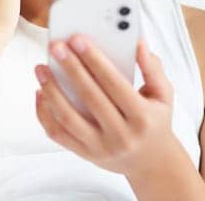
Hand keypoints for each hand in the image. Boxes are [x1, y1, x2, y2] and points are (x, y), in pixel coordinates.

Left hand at [33, 35, 186, 177]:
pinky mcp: (86, 154)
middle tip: (56, 47)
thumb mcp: (163, 94)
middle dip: (70, 68)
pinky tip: (40, 93)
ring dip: (51, 90)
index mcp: (142, 117)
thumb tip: (137, 42)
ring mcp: (101, 147)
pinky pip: (58, 134)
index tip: (77, 39)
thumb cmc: (155, 122)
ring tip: (41, 68)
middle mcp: (121, 135)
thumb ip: (152, 67)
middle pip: (89, 97)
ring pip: (68, 117)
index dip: (95, 60)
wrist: (152, 163)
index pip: (114, 84)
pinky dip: (45, 113)